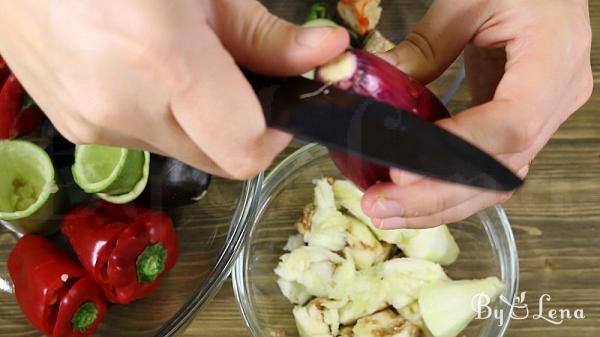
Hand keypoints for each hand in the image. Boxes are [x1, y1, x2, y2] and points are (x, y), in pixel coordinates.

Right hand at [0, 0, 347, 178]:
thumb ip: (266, 35)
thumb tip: (330, 55)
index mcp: (166, 65)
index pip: (244, 152)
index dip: (274, 133)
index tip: (280, 100)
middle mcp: (125, 110)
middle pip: (218, 158)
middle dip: (239, 126)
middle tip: (231, 72)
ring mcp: (93, 126)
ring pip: (183, 152)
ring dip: (199, 120)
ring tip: (177, 60)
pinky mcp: (73, 131)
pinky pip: (145, 141)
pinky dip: (161, 115)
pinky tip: (142, 68)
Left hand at [362, 0, 592, 228]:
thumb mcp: (468, 0)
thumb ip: (425, 45)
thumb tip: (377, 83)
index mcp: (552, 59)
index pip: (510, 123)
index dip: (458, 152)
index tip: (402, 171)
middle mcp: (557, 98)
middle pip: (499, 167)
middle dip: (436, 196)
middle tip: (380, 207)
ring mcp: (545, 115)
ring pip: (496, 179)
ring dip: (441, 203)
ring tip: (389, 212)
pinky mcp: (525, 122)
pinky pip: (492, 166)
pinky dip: (454, 186)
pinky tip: (416, 196)